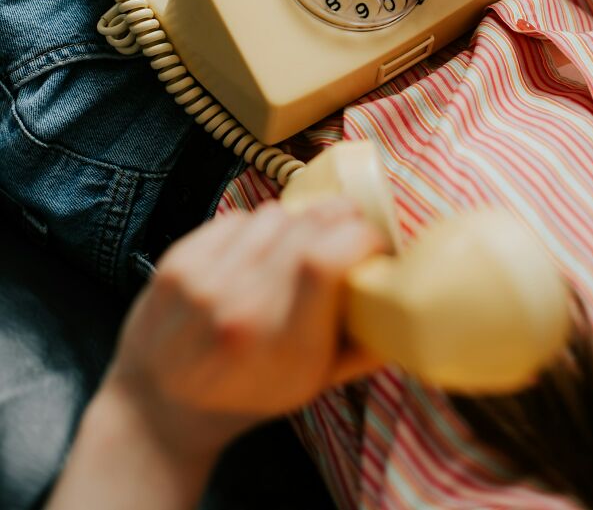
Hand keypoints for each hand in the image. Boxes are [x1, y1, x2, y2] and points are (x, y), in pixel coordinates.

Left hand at [103, 198, 385, 460]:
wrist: (160, 403)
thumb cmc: (248, 394)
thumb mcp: (313, 386)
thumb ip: (362, 348)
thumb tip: (406, 303)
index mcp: (282, 346)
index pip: (325, 261)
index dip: (360, 237)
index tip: (374, 242)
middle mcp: (240, 308)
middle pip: (305, 226)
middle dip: (340, 215)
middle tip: (349, 226)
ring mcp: (203, 282)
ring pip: (273, 214)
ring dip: (297, 220)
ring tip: (298, 243)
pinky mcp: (177, 263)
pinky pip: (236, 217)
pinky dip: (256, 225)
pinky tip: (256, 250)